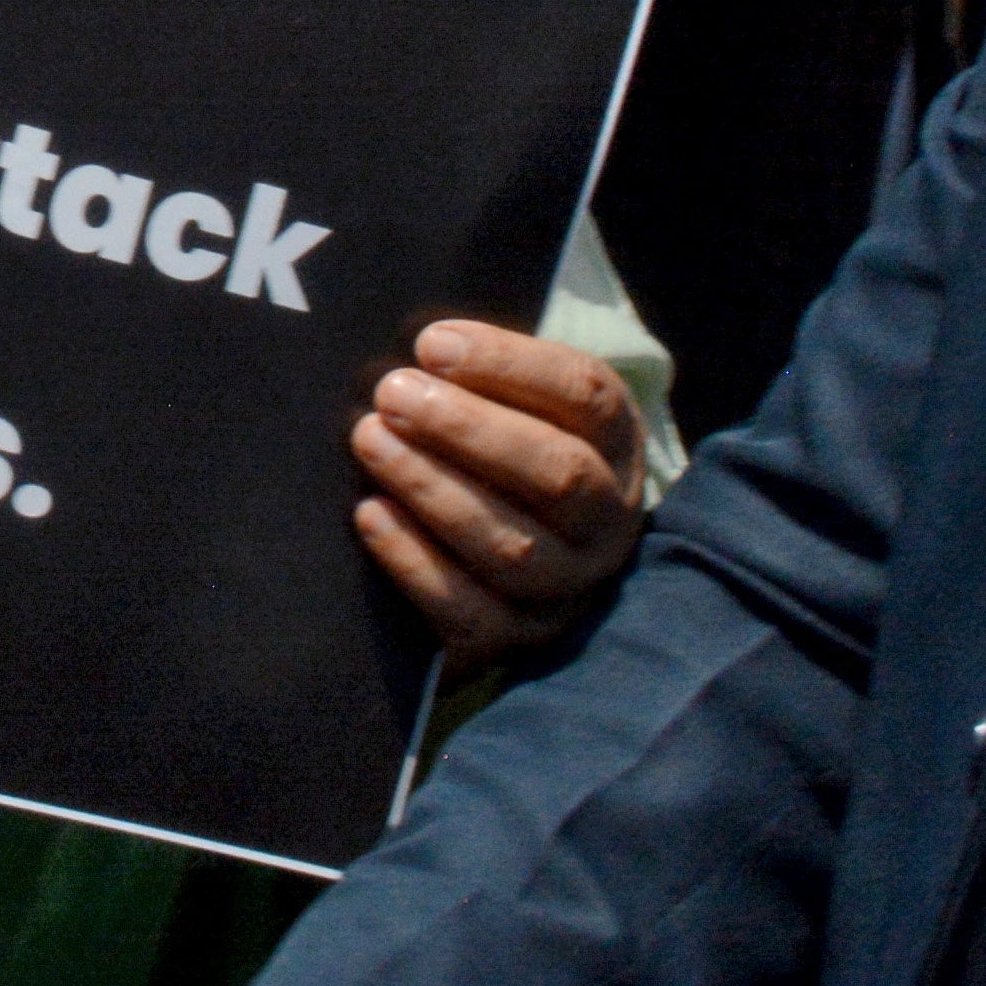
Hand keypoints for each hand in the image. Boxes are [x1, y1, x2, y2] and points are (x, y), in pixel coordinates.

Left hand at [348, 319, 646, 659]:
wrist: (506, 562)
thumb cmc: (498, 452)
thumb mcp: (515, 404)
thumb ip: (480, 376)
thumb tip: (422, 347)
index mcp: (615, 443)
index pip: (585, 395)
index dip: (508, 364)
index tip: (431, 344)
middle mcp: (608, 521)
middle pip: (558, 473)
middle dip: (468, 428)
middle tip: (392, 393)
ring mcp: (569, 588)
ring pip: (513, 547)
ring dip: (432, 488)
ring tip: (370, 439)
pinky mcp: (518, 641)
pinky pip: (470, 613)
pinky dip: (415, 562)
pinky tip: (370, 514)